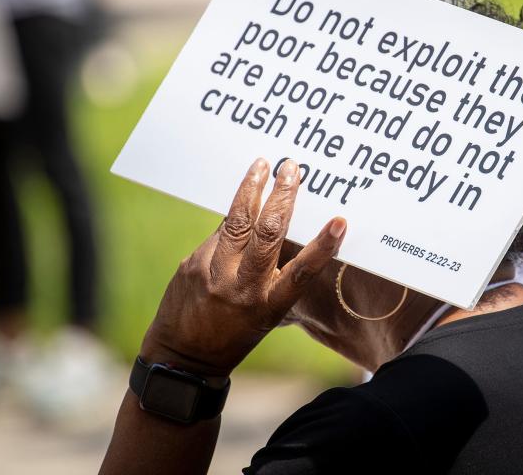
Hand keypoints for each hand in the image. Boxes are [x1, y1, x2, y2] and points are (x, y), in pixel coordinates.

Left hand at [139, 158, 346, 378]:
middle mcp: (242, 289)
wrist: (183, 356)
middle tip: (292, 168)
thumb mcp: (266, 312)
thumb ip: (274, 273)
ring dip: (251, 189)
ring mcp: (213, 274)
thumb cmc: (236, 332)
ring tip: (261, 165)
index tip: (339, 222)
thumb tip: (278, 223)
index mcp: (269, 306)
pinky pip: (217, 233)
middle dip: (283, 196)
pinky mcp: (192, 264)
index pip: (301, 273)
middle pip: (268, 235)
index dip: (322, 247)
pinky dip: (231, 220)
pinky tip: (239, 208)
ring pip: (236, 222)